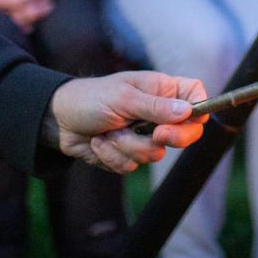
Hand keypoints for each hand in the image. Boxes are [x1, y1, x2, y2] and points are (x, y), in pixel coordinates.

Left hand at [47, 71, 207, 173]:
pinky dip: (112, 156)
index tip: (189, 119)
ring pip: (155, 154)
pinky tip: (99, 143)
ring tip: (109, 132)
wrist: (57, 121)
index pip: (196, 96)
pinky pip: (131, 166)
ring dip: (127, 146)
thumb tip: (188, 111)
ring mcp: (144, 136)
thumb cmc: (90, 98)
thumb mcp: (123, 98)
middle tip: (156, 134)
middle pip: (185, 133)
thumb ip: (156, 107)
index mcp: (162, 91)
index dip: (200, 108)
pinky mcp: (128, 155)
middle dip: (167, 138)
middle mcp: (158, 114)